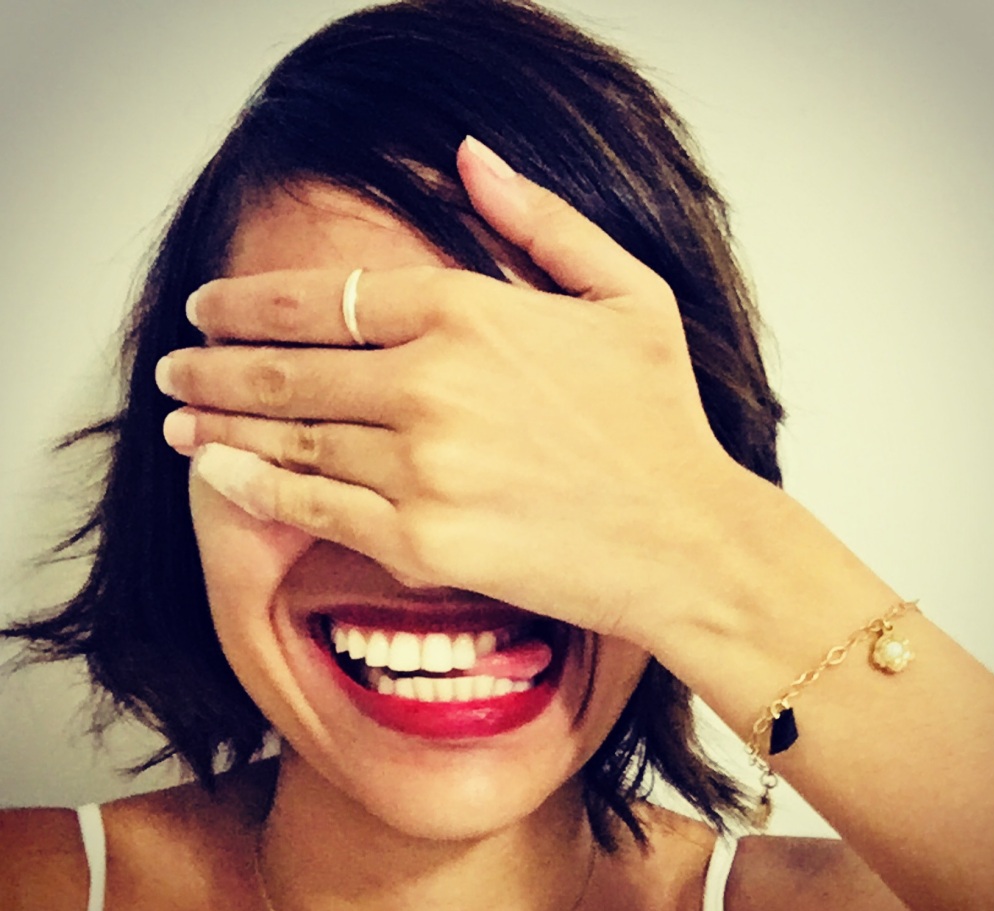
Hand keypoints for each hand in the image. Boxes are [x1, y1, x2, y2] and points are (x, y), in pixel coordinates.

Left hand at [156, 137, 747, 642]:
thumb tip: (469, 156)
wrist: (691, 543)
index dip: (251, 303)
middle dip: (214, 365)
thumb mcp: (626, 295)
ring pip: (287, 438)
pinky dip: (251, 488)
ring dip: (218, 424)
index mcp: (472, 311)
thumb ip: (541, 220)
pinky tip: (214, 473)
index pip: (326, 297)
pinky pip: (311, 508)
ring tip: (177, 416)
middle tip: (175, 364)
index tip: (212, 309)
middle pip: (287, 368)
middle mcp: (432, 382)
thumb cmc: (661, 425)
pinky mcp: (421, 542)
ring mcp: (421, 466)